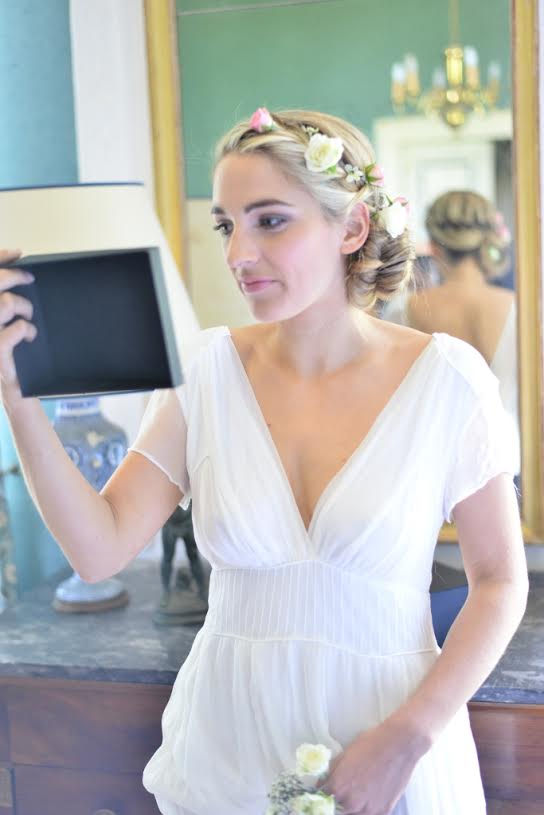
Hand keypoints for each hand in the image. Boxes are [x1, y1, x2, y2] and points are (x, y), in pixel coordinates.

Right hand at [0, 249, 36, 404]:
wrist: (14, 386)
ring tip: (29, 317)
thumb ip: (9, 301)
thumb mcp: (9, 322)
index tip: (17, 253)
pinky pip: (15, 328)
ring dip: (23, 307)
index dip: (0, 258)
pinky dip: (26, 329)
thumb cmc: (12, 352)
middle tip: (29, 279)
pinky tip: (29, 336)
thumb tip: (22, 272)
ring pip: (5, 304)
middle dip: (14, 276)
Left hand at [315, 719, 426, 814]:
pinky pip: (369, 814)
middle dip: (338, 800)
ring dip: (353, 805)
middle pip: (338, 808)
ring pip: (353, 813)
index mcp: (338, 787)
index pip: (322, 799)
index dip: (323, 793)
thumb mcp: (344, 754)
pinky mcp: (383, 812)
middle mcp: (351, 803)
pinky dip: (368, 807)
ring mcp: (368, 810)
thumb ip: (330, 772)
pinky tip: (372, 793)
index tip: (325, 791)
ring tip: (361, 788)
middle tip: (347, 786)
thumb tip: (320, 784)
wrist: (399, 744)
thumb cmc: (370, 743)